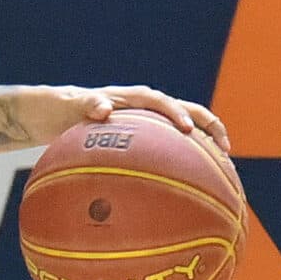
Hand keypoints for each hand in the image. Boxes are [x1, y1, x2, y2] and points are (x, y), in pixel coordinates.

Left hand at [38, 85, 232, 154]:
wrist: (55, 112)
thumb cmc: (62, 108)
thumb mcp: (70, 105)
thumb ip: (87, 104)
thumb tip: (104, 109)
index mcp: (131, 97)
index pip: (160, 101)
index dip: (176, 113)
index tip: (187, 130)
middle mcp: (145, 107)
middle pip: (186, 111)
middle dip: (208, 126)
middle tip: (224, 148)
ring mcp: (147, 121)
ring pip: (184, 129)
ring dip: (204, 143)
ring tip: (224, 166)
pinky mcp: (145, 136)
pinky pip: (170, 146)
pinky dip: (185, 159)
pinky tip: (195, 182)